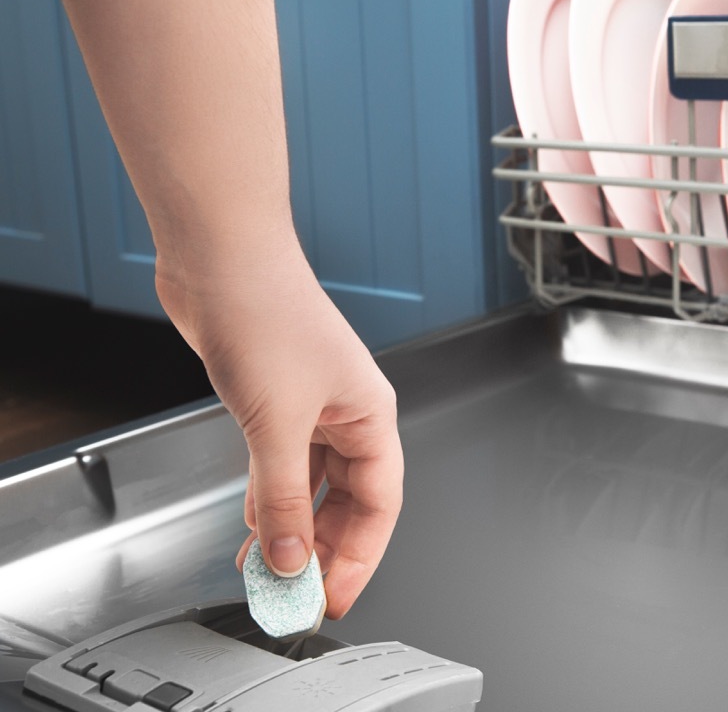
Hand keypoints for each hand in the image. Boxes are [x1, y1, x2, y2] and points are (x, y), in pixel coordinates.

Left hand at [156, 241, 403, 618]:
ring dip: (291, 527)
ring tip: (269, 569)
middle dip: (323, 548)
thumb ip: (285, 499)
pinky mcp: (273, 400)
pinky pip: (280, 464)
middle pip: (347, 499)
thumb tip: (290, 559)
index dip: (360, 556)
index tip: (333, 596)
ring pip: (311, 484)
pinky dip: (268, 496)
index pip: (379, 504)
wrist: (220, 259)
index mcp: (370, 415)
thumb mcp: (278, 425)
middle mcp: (346, 414)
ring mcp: (309, 407)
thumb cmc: (268, 314)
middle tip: (297, 592)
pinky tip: (254, 523)